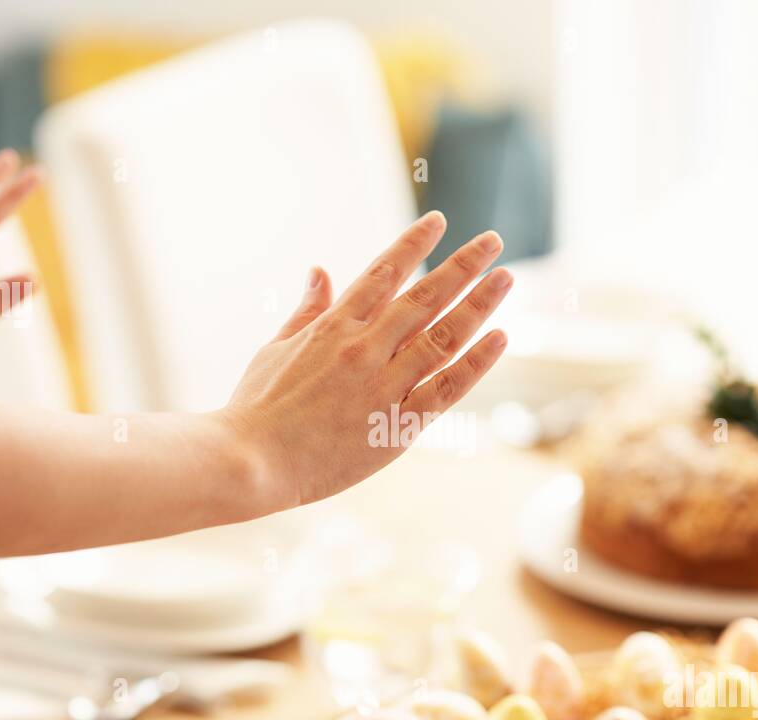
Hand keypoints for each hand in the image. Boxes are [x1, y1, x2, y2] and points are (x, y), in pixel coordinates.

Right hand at [223, 211, 511, 511]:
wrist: (251, 461)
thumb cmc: (257, 409)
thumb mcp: (275, 348)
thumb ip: (307, 310)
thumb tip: (320, 270)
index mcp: (333, 326)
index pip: (383, 273)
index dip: (414, 244)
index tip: (438, 220)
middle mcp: (364, 348)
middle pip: (424, 297)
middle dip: (462, 265)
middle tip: (493, 241)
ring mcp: (384, 385)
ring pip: (443, 336)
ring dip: (478, 304)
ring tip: (505, 278)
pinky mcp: (397, 426)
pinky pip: (446, 388)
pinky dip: (476, 362)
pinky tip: (500, 337)